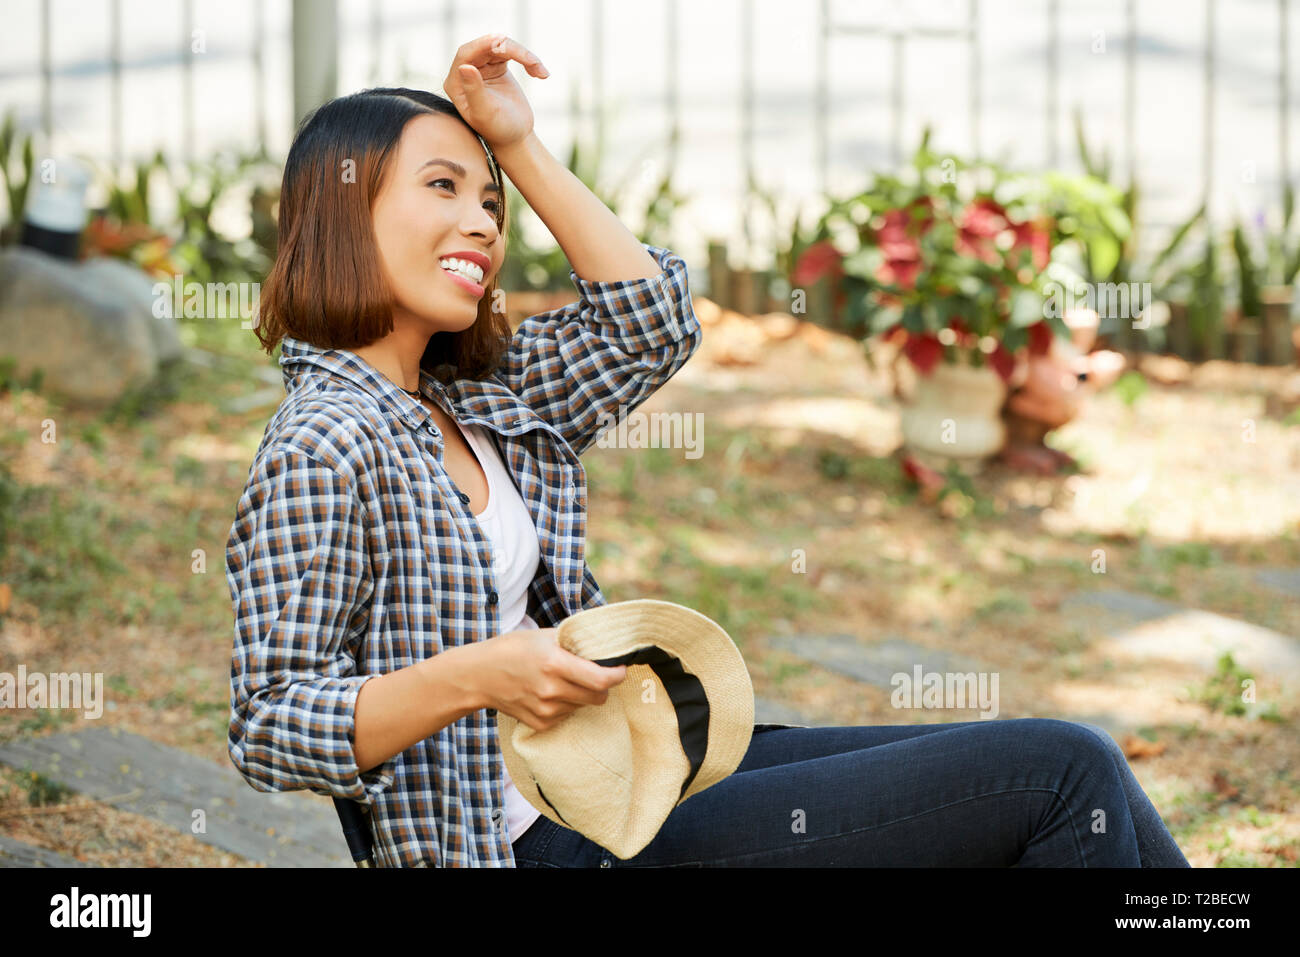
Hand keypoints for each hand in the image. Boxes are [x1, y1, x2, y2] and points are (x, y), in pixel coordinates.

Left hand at [442, 33, 549, 151]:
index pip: (466, 54)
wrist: (515, 137)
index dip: (484, 45)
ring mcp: (482, 67)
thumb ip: (474, 90)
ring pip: (500, 46)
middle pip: (485, 46)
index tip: (503, 44)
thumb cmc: (498, 130)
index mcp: (456, 82)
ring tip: (540, 72)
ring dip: (523, 55)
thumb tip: (465, 66)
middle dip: (508, 49)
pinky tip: (540, 74)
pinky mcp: (497, 66)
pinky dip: (527, 59)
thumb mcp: (485, 113)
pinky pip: (511, 52)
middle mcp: (465, 72)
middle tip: (530, 60)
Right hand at [471, 627, 626, 731]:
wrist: (479, 676)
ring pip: (584, 706)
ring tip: (563, 680)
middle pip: (598, 697)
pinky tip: (549, 693)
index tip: (620, 668)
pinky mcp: (540, 724)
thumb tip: (605, 642)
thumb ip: (574, 641)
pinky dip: (566, 705)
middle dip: (603, 686)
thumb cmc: (513, 649)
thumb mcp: (544, 637)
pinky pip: (567, 715)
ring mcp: (545, 710)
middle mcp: (551, 690)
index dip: (617, 675)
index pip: (601, 679)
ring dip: (583, 694)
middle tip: (596, 674)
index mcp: (554, 664)